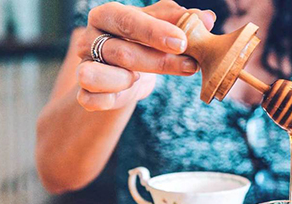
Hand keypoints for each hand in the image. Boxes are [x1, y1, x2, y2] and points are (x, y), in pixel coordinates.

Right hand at [75, 1, 215, 110]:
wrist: (127, 71)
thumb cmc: (146, 43)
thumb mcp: (165, 27)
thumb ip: (183, 21)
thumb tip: (207, 18)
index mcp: (107, 15)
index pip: (128, 20)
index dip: (155, 32)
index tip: (182, 42)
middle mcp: (90, 39)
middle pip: (122, 53)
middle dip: (160, 62)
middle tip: (191, 66)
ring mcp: (84, 66)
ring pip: (100, 76)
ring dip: (129, 81)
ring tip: (143, 78)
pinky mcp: (84, 92)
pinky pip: (90, 99)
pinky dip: (110, 99)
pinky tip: (129, 91)